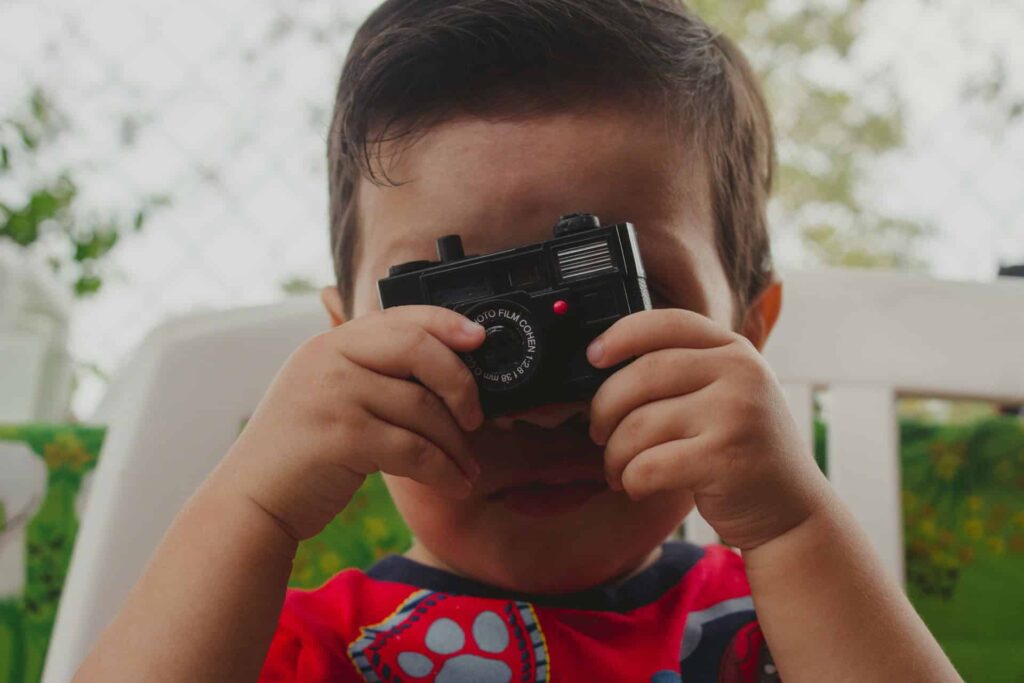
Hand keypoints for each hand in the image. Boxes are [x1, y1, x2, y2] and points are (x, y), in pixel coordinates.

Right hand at [215, 306, 485, 540]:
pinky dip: (443, 470)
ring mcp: (333, 395)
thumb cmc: (300, 452)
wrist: (251, 500)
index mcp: (330, 344)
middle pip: (418, 349)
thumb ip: (369, 372)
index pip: (399, 317)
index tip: (478, 338)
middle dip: (460, 383)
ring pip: (422, 407)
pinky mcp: (342, 437)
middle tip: (476, 417)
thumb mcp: (326, 394)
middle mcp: (329, 359)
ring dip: (456, 443)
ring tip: (467, 466)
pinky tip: (455, 483)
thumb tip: (443, 366)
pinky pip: (414, 448)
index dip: (446, 323)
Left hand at [587, 309, 828, 549]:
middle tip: (598, 432)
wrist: (793, 512)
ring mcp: (736, 414)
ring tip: (617, 469)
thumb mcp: (728, 394)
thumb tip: (604, 363)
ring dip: (615, 453)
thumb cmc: (742, 451)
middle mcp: (741, 373)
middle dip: (605, 407)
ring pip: (639, 424)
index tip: (593, 356)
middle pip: (643, 374)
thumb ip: (686, 370)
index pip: (667, 323)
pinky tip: (637, 486)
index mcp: (735, 350)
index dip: (620, 335)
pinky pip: (649, 465)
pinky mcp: (725, 459)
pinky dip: (631, 480)